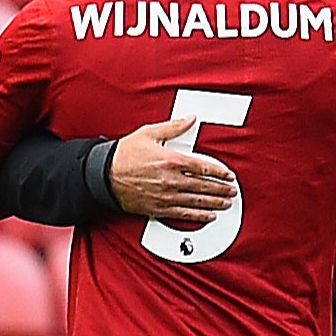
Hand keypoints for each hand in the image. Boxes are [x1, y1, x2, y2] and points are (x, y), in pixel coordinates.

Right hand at [109, 116, 237, 221]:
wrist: (103, 175)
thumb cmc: (125, 154)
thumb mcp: (150, 133)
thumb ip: (174, 127)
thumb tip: (190, 118)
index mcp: (171, 160)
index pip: (203, 167)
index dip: (219, 172)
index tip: (229, 176)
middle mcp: (171, 180)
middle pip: (203, 186)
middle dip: (221, 189)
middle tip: (233, 191)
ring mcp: (165, 196)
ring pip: (197, 201)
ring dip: (215, 203)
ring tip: (227, 204)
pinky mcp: (158, 209)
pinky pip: (183, 214)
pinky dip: (198, 216)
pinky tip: (209, 216)